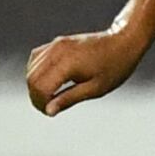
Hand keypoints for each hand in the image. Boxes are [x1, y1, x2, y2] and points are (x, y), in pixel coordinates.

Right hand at [26, 29, 141, 116]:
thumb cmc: (114, 67)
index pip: (40, 87)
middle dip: (36, 96)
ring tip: (51, 98)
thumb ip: (69, 98)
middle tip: (50, 109)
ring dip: (36, 85)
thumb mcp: (95, 88)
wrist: (123, 42)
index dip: (40, 103)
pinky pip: (36, 58)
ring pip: (31, 68)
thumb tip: (49, 111)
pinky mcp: (57, 43)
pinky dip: (37, 72)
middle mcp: (57, 51)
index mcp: (66, 63)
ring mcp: (55, 44)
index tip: (50, 113)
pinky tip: (49, 82)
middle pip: (31, 78)